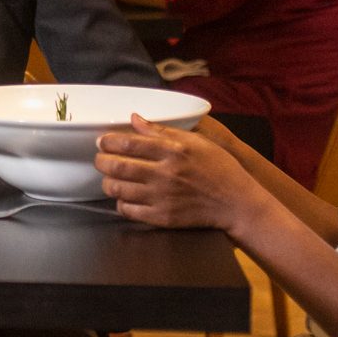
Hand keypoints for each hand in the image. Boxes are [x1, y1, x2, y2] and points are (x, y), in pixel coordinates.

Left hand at [94, 114, 270, 231]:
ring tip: (110, 178)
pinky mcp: (162, 217)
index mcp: (173, 151)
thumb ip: (162, 130)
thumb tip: (135, 119)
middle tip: (101, 159)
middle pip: (117, 166)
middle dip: (101, 161)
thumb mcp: (195, 141)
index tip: (103, 141)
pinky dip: (121, 202)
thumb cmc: (219, 168)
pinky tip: (125, 196)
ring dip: (108, 182)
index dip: (109, 141)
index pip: (128, 143)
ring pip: (118, 189)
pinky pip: (129, 210)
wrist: (236, 203)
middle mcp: (165, 174)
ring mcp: (162, 197)